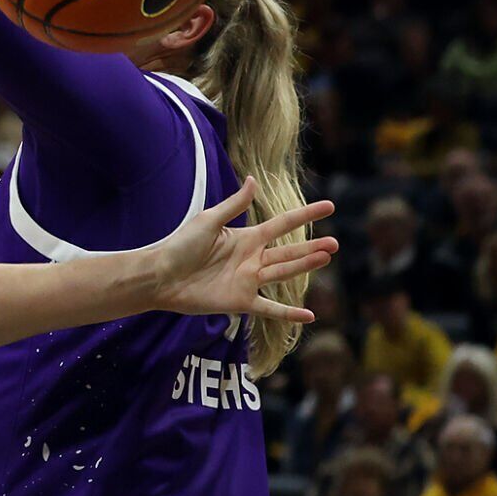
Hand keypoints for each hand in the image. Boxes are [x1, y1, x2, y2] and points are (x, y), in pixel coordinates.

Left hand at [148, 178, 337, 322]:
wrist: (161, 276)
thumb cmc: (180, 246)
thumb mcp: (208, 221)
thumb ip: (234, 205)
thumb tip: (253, 179)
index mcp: (247, 238)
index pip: (283, 224)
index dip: (306, 215)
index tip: (330, 207)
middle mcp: (252, 259)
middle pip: (289, 252)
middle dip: (312, 248)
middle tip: (336, 244)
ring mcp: (248, 281)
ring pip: (284, 273)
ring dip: (305, 267)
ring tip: (327, 258)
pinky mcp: (241, 302)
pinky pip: (269, 308)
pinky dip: (288, 313)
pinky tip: (309, 316)